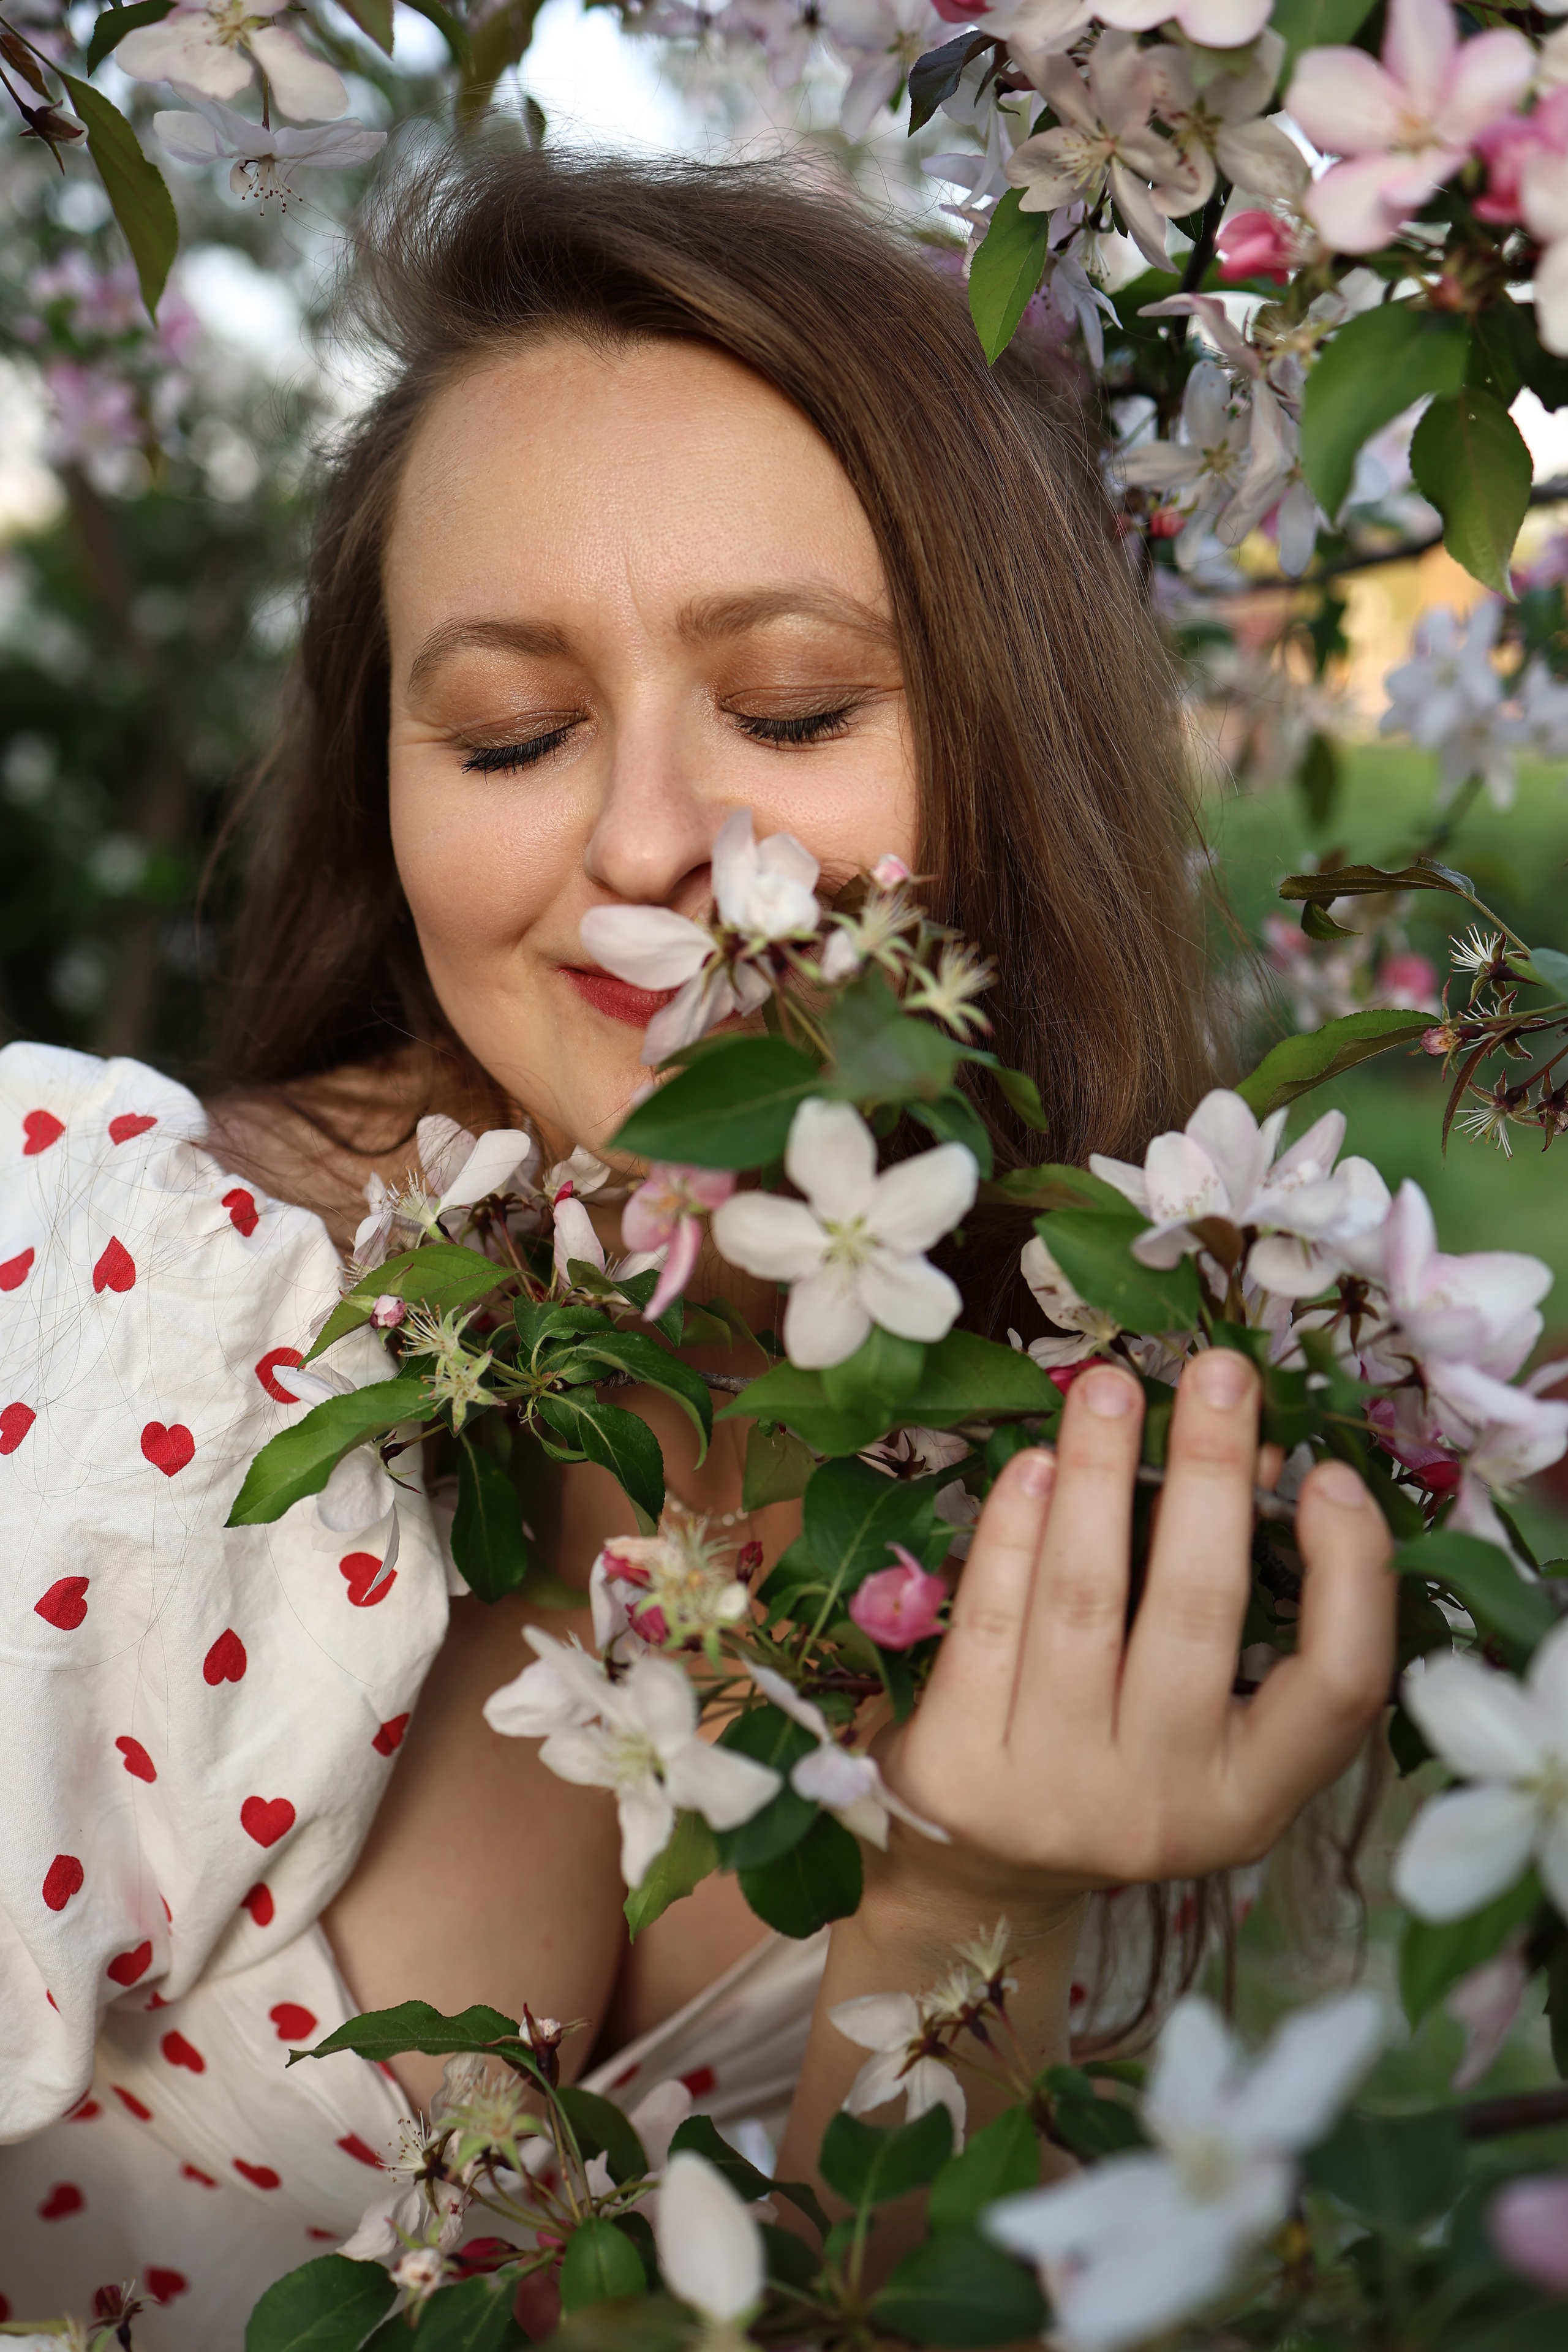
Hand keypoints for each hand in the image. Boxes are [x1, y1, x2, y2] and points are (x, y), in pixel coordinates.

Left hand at [880, 1350, 1394, 1908]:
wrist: (977, 1871)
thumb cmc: (1110, 1758)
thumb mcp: (1194, 1717)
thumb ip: (1226, 1606)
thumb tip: (1245, 1457)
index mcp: (1249, 1801)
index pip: (1338, 1691)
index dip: (1350, 1579)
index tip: (1332, 1475)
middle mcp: (1161, 1808)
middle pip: (1200, 1614)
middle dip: (1210, 1473)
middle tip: (1218, 1370)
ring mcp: (1055, 1792)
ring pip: (1085, 1598)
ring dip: (1100, 1472)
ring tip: (1110, 1384)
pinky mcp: (959, 1770)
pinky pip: (992, 1616)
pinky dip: (1014, 1527)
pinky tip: (1034, 1462)